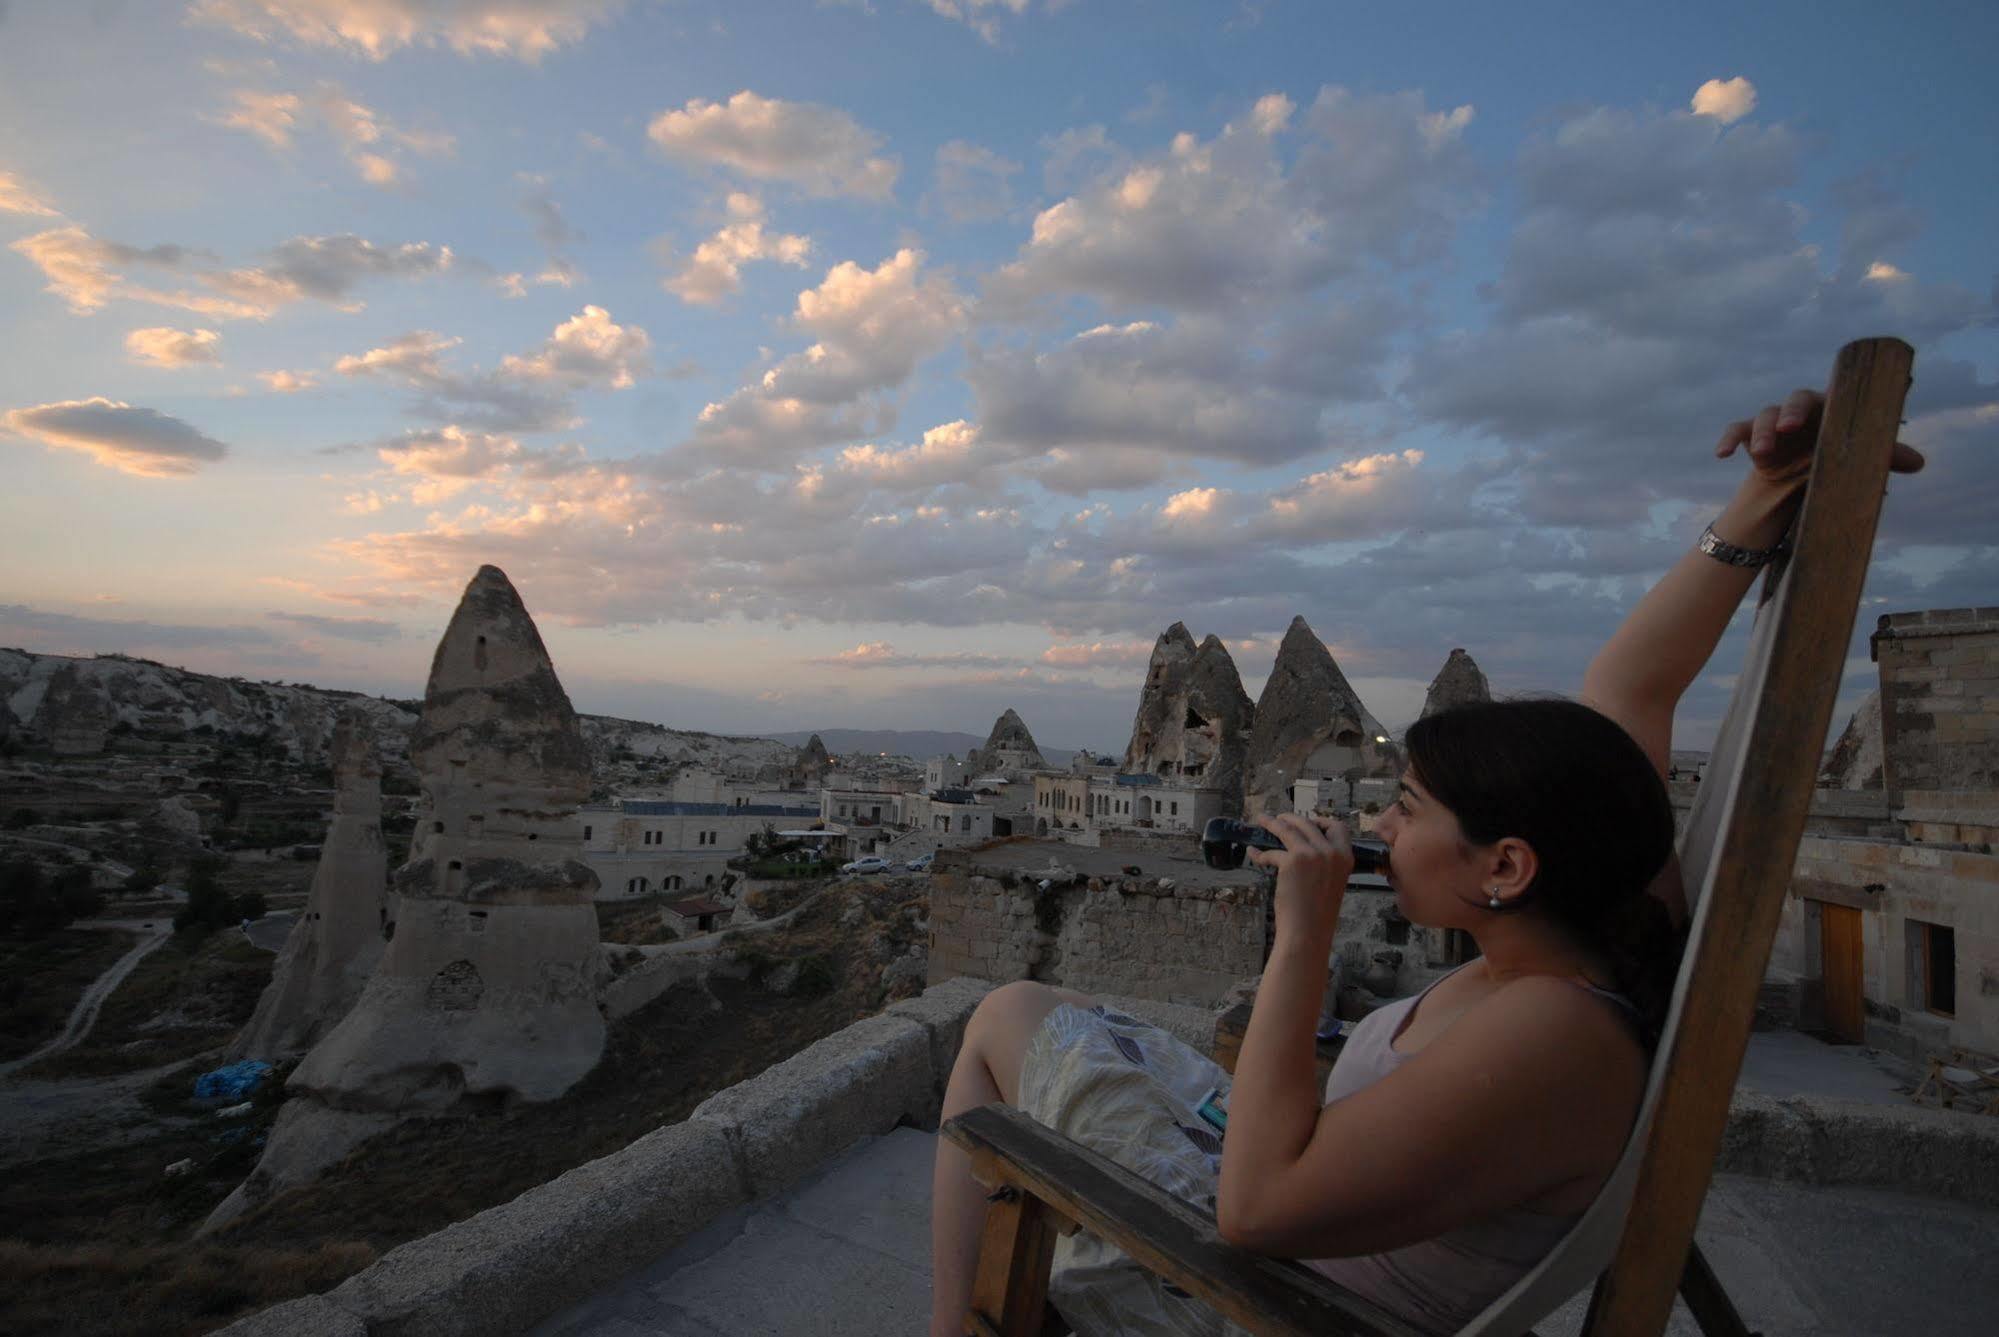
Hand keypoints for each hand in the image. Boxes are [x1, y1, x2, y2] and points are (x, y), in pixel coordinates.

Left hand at [1246, 812, 1352, 945]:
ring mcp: (1311, 855)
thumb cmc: (1317, 913)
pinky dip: (1260, 852)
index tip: (1308, 821)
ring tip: (1262, 820)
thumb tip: (1303, 846)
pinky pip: (1271, 851)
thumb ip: (1324, 863)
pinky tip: (1253, 852)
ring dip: (1272, 823)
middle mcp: (1331, 852)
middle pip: (1308, 824)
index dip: (1321, 821)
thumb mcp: (1331, 883)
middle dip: (1291, 818)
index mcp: (1345, 858)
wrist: (1308, 932)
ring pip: (1288, 829)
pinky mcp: (1291, 862)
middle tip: (1280, 819)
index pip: (1338, 827)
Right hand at [1715, 388, 1925, 494]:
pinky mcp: (1750, 437)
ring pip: (1763, 416)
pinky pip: (1736, 430)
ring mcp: (1773, 423)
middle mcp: (1800, 411)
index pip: (1830, 394)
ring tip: (1760, 454)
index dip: (1827, 394)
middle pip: (1794, 400)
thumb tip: (1918, 462)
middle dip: (1789, 412)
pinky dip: (1728, 439)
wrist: (1794, 485)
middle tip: (1788, 428)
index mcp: (1828, 410)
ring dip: (1760, 433)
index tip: (1827, 402)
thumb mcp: (1855, 462)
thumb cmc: (1830, 465)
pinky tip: (1721, 454)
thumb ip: (1883, 457)